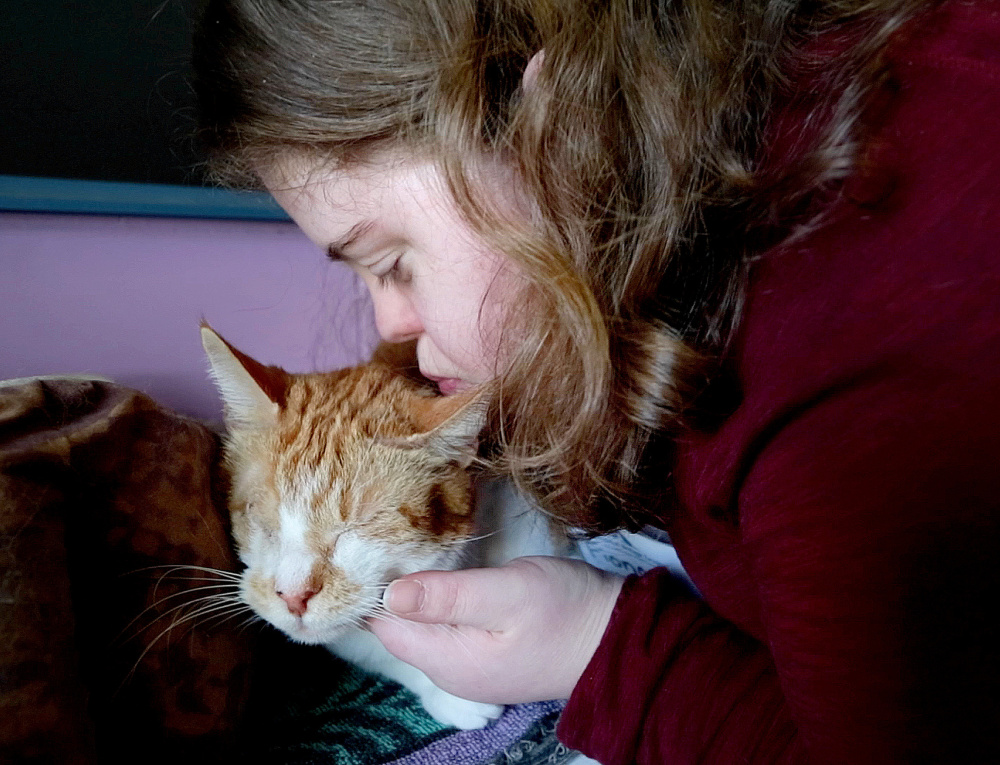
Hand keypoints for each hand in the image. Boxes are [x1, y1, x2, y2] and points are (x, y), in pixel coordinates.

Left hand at [369, 556, 623, 704]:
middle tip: (391, 532)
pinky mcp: (486, 652)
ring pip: (422, 623)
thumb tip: (387, 593)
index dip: (375, 584)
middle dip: (393, 584)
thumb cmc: (565, 611)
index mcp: (448, 660)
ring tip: (411, 544)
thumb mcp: (506, 593)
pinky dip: (438, 598)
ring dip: (416, 589)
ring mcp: (469, 665)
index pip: (384, 625)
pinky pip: (445, 625)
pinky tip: (443, 571)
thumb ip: (448, 595)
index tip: (373, 541)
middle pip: (400, 626)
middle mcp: (450, 671)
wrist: (617, 637)